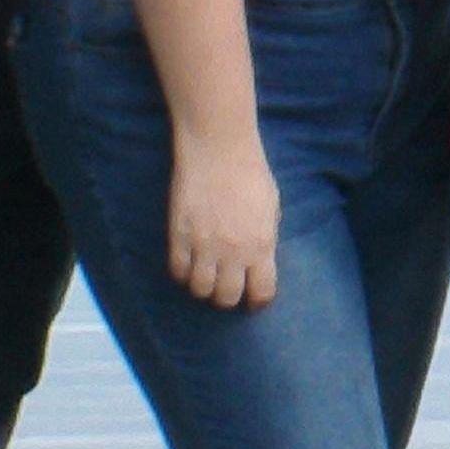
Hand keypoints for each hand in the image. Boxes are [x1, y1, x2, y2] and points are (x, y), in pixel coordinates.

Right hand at [169, 131, 279, 309]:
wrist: (218, 148)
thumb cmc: (250, 172)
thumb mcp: (271, 206)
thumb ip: (266, 236)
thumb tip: (261, 256)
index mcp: (262, 244)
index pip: (261, 291)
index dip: (258, 300)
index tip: (254, 299)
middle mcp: (234, 251)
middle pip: (227, 297)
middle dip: (228, 297)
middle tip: (226, 288)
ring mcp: (204, 244)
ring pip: (200, 290)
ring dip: (203, 288)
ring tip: (205, 277)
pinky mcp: (179, 234)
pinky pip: (178, 270)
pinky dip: (182, 274)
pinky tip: (188, 264)